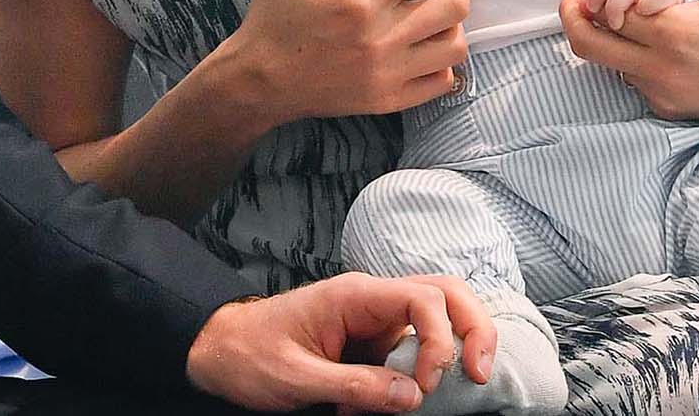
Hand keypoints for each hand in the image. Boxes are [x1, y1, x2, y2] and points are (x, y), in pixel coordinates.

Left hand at [186, 272, 495, 413]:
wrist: (218, 350)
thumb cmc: (249, 355)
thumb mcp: (297, 378)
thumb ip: (356, 385)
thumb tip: (414, 396)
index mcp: (353, 295)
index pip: (424, 297)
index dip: (441, 339)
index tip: (427, 384)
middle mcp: (371, 301)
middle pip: (445, 295)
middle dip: (473, 329)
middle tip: (479, 374)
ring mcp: (374, 321)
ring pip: (434, 324)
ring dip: (440, 359)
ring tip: (422, 397)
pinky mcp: (371, 343)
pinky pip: (409, 354)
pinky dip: (410, 381)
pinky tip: (384, 403)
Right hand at [228, 0, 474, 125]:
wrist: (259, 79)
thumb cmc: (273, 16)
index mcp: (358, 2)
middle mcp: (379, 41)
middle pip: (452, 6)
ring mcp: (387, 75)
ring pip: (454, 46)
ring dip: (452, 23)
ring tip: (435, 10)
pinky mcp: (388, 100)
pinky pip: (442, 81)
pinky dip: (444, 61)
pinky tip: (424, 45)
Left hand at [560, 0, 698, 120]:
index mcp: (676, 33)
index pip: (607, 9)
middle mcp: (663, 70)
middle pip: (588, 45)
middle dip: (572, 16)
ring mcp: (665, 95)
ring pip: (608, 63)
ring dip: (607, 35)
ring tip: (626, 8)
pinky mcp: (671, 110)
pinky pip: (631, 80)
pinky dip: (629, 57)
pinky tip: (651, 36)